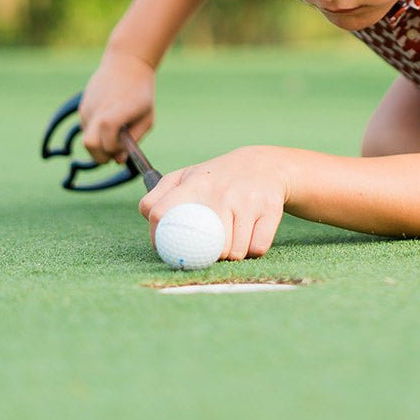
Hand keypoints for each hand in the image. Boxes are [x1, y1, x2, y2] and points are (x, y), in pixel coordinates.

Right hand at [79, 49, 156, 162]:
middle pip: (90, 145)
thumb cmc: (141, 92)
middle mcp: (99, 110)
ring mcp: (88, 108)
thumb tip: (117, 160)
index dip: (115, 149)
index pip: (107, 141)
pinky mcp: (82, 107)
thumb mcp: (147, 117)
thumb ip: (134, 139)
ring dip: (99, 142)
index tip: (125, 145)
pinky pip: (86, 128)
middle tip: (114, 151)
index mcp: (118, 111)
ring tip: (116, 129)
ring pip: (87, 138)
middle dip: (101, 155)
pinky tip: (108, 119)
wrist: (127, 63)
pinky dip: (95, 132)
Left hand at [139, 147, 288, 259]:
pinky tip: (250, 236)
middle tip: (209, 248)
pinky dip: (252, 250)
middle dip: (205, 255)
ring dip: (232, 255)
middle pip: (205, 247)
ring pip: (234, 252)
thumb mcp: (186, 177)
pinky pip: (256, 248)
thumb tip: (149, 220)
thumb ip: (157, 196)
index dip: (159, 237)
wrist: (264, 164)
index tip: (167, 246)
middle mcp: (221, 191)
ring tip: (231, 239)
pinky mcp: (270, 210)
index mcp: (194, 183)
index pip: (161, 213)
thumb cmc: (216, 178)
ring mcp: (247, 200)